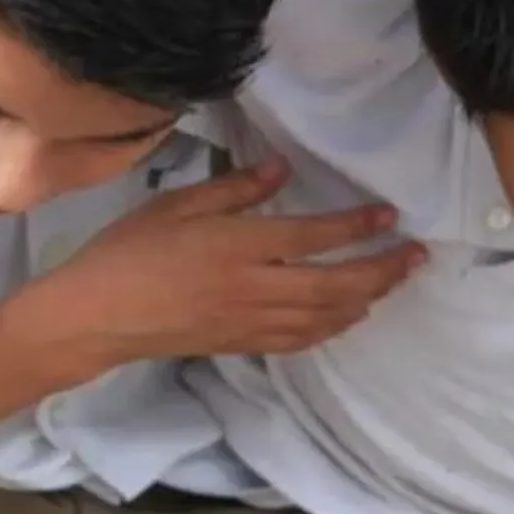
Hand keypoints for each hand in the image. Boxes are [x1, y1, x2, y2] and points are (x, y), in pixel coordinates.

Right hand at [19, 158, 422, 369]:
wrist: (97, 317)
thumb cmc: (128, 251)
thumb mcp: (178, 204)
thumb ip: (235, 188)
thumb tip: (282, 169)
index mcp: (239, 246)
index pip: (314, 236)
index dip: (357, 225)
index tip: (390, 215)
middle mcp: (254, 286)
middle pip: (337, 284)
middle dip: (383, 271)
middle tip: (415, 256)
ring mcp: (252, 321)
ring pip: (327, 316)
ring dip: (368, 299)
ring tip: (394, 281)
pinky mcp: (244, 344)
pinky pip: (303, 339)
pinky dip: (334, 326)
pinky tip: (349, 315)